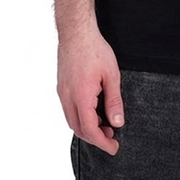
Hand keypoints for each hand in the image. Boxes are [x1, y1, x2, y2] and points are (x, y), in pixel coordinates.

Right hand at [57, 26, 124, 155]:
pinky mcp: (61, 86)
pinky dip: (81, 116)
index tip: (114, 147)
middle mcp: (67, 98)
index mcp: (81, 97)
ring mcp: (62, 92)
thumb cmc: (95, 49)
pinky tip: (94, 109)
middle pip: (78, 129)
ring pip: (72, 120)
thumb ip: (114, 101)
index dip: (102, 142)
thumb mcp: (111, 75)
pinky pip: (69, 109)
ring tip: (105, 123)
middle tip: (112, 137)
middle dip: (95, 137)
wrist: (76, 32)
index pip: (89, 130)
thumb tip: (117, 123)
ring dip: (88, 127)